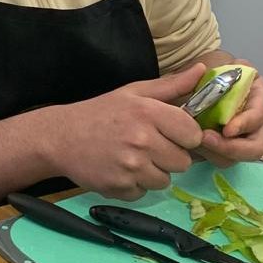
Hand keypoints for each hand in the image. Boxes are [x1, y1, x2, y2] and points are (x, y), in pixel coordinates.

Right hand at [46, 64, 206, 199]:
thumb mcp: (134, 93)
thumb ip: (171, 85)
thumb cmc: (100, 113)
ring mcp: (130, 167)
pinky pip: (143, 193)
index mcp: (148, 113)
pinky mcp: (119, 187)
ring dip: (153, 173)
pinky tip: (119, 170)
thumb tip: (202, 70)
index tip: (171, 133)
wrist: (59, 137)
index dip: (184, 136)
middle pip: (183, 162)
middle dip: (169, 156)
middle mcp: (142, 141)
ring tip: (132, 158)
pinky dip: (134, 185)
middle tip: (148, 147)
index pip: (193, 135)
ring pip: (164, 180)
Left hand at [197, 62, 262, 166]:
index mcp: (258, 96)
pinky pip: (217, 159)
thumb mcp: (213, 66)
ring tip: (192, 139)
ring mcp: (240, 139)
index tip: (227, 129)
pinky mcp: (223, 150)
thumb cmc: (210, 74)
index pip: (261, 113)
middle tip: (205, 139)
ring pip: (234, 158)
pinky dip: (203, 154)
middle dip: (231, 148)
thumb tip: (200, 70)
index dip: (246, 123)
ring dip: (213, 152)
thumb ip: (210, 69)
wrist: (198, 84)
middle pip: (254, 148)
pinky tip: (187, 143)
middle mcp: (255, 123)